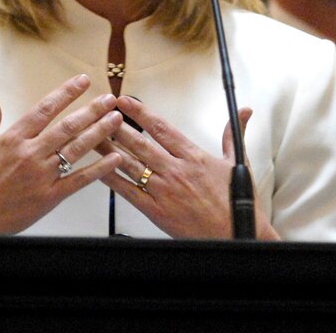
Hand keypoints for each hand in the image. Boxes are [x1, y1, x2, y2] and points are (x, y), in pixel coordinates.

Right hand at [0, 74, 123, 233]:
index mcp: (13, 139)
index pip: (45, 109)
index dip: (66, 93)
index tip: (83, 81)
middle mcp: (30, 154)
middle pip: (67, 126)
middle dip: (91, 110)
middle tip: (110, 99)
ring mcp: (41, 176)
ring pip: (76, 149)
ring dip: (99, 132)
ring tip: (116, 120)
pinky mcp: (49, 197)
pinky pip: (79, 180)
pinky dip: (98, 169)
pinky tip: (114, 158)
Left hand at [96, 96, 278, 239]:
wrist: (235, 235)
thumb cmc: (236, 202)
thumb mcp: (236, 163)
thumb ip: (233, 135)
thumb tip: (243, 113)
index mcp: (193, 157)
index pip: (161, 128)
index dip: (140, 112)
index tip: (124, 100)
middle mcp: (176, 170)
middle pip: (140, 143)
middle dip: (117, 126)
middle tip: (100, 112)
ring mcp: (164, 190)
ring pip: (130, 164)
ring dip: (109, 149)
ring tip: (92, 136)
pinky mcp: (157, 211)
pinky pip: (129, 192)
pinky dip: (113, 180)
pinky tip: (99, 170)